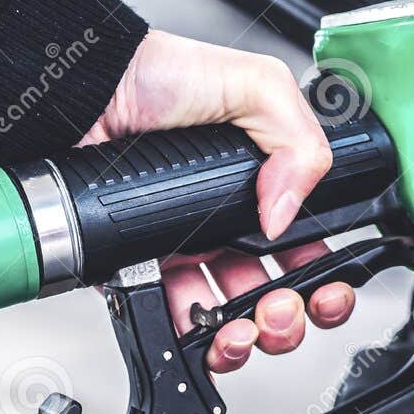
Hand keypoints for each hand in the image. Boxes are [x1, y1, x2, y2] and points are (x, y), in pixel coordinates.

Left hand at [85, 30, 355, 372]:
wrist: (87, 89)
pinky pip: (162, 313)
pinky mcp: (133, 265)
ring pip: (223, 318)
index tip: (326, 289)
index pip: (304, 248)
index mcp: (261, 189)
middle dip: (287, 319)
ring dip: (242, 338)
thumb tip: (290, 213)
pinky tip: (192, 321)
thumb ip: (299, 140)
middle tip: (279, 311)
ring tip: (240, 328)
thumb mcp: (255, 85)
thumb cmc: (157, 75)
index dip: (322, 277)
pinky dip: (183, 331)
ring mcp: (180, 249)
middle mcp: (222, 224)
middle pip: (270, 296)